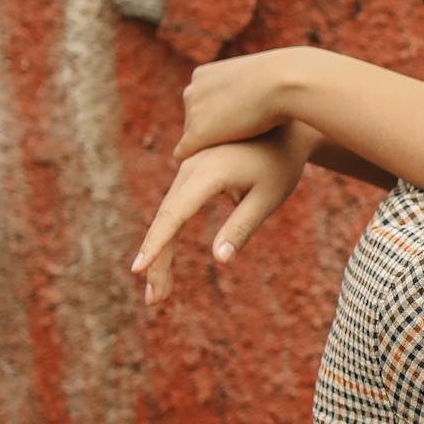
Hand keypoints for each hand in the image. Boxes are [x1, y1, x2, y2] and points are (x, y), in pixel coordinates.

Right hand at [131, 125, 314, 306]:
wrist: (285, 122)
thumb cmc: (281, 163)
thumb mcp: (268, 197)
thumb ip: (242, 226)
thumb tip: (219, 260)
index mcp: (208, 174)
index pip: (174, 215)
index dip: (156, 244)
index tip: (139, 270)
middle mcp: (190, 168)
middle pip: (166, 219)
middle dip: (157, 260)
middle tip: (154, 301)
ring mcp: (188, 167)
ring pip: (167, 214)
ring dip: (160, 252)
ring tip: (160, 293)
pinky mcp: (192, 170)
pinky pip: (175, 206)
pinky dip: (168, 234)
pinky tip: (164, 263)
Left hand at [172, 46, 315, 161]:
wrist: (283, 83)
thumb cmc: (285, 82)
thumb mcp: (265, 79)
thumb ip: (254, 87)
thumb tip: (263, 92)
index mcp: (203, 75)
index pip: (203, 102)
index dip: (219, 118)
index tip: (234, 131)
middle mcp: (193, 91)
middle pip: (194, 121)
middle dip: (210, 134)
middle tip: (231, 150)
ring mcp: (193, 113)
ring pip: (191, 139)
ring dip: (206, 150)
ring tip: (226, 165)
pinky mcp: (197, 136)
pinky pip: (183, 154)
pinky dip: (191, 164)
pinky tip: (204, 178)